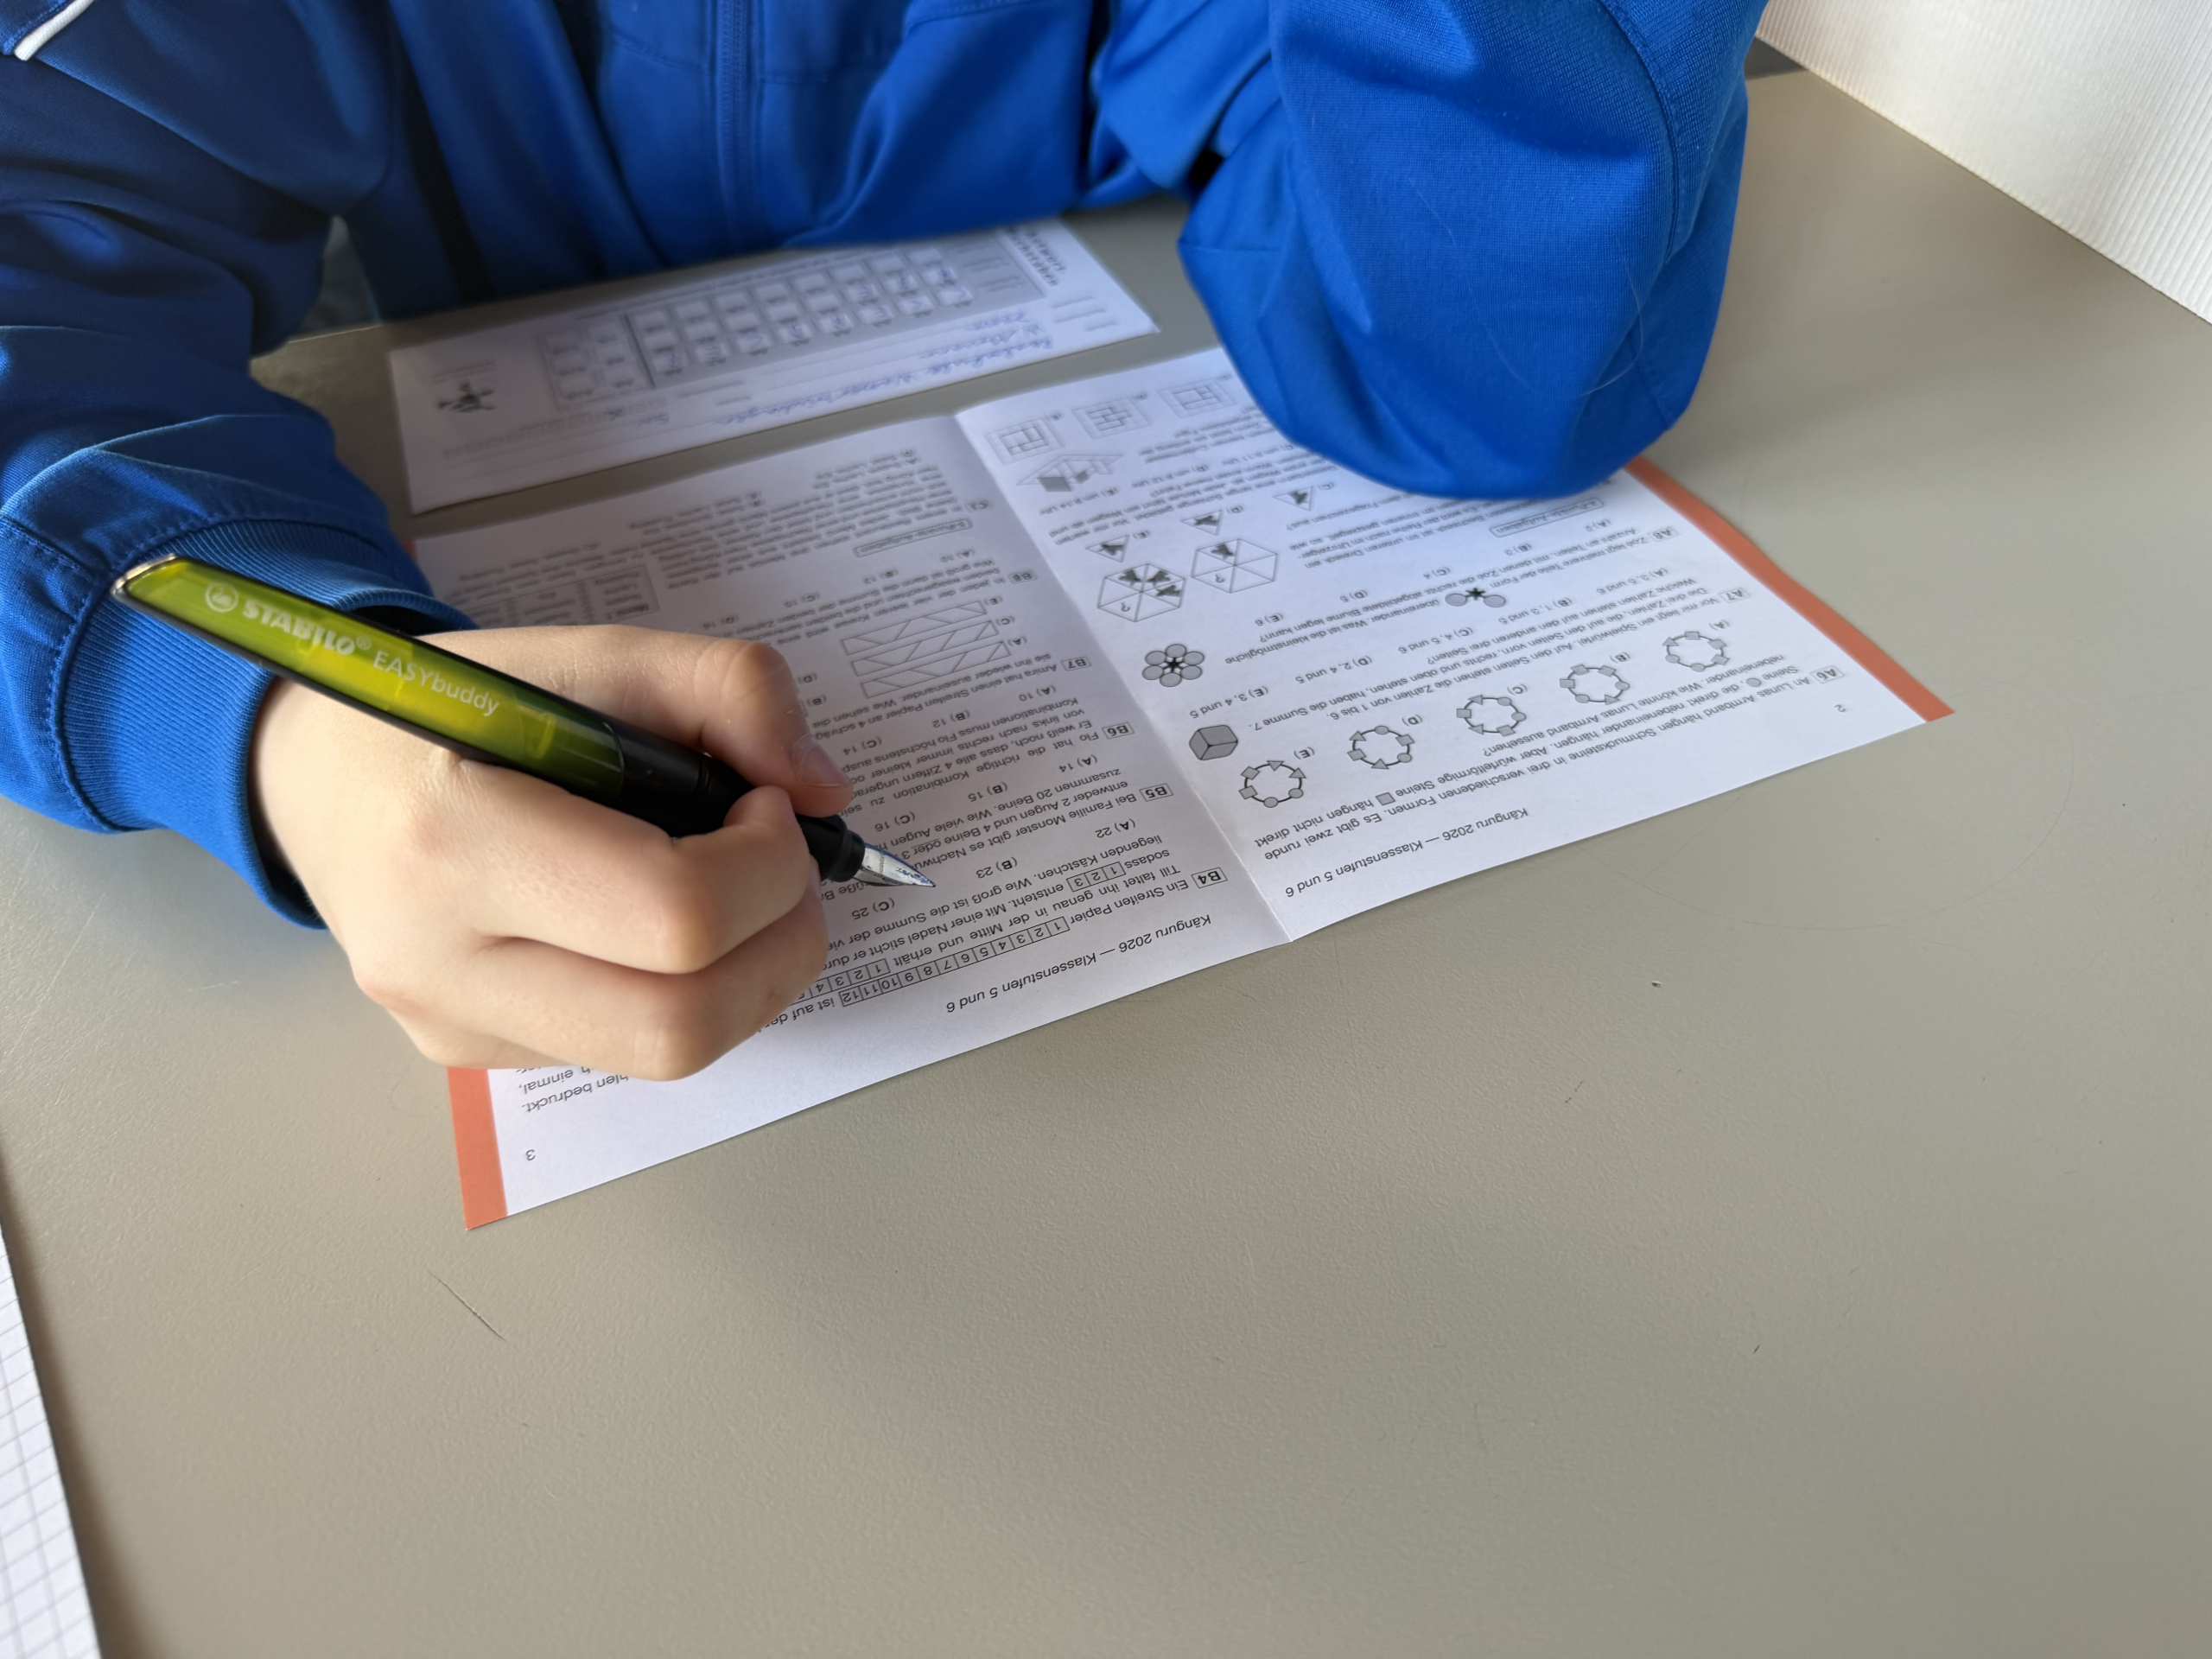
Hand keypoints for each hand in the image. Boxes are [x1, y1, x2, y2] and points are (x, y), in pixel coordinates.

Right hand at [251, 627, 850, 1078]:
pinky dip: (682, 991)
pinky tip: (653, 925)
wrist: (312, 773)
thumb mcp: (585, 652)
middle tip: (782, 869)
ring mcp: (451, 1026)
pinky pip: (623, 1053)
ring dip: (749, 979)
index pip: (672, 913)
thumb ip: (723, 688)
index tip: (767, 804)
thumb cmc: (452, 707)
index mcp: (454, 840)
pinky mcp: (469, 1058)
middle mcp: (438, 960)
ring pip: (667, 1058)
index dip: (766, 864)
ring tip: (739, 895)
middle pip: (681, 1023)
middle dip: (781, 944)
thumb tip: (824, 789)